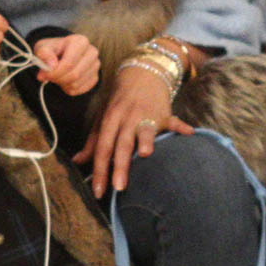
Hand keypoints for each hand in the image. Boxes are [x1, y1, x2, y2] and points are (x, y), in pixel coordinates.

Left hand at [32, 34, 99, 95]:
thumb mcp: (43, 47)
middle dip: (58, 79)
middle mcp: (92, 52)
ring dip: (62, 84)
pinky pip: (80, 90)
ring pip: (77, 84)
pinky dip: (68, 89)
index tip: (44, 74)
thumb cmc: (53, 50)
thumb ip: (44, 54)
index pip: (69, 63)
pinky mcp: (95, 77)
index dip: (55, 72)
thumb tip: (51, 66)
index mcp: (80, 41)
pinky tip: (64, 80)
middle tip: (48, 77)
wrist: (62, 53)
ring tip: (57, 76)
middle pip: (74, 75)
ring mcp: (95, 65)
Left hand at [72, 65, 192, 196]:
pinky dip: (181, 126)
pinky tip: (189, 133)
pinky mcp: (164, 113)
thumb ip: (93, 142)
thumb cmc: (119, 101)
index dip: (99, 171)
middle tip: (119, 187)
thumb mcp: (104, 118)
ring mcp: (146, 114)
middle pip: (122, 144)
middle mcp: (126, 118)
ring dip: (146, 140)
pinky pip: (173, 120)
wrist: (141, 74)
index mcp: (110, 119)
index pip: (102, 148)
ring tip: (146, 154)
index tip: (98, 192)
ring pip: (145, 130)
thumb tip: (77, 162)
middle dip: (120, 165)